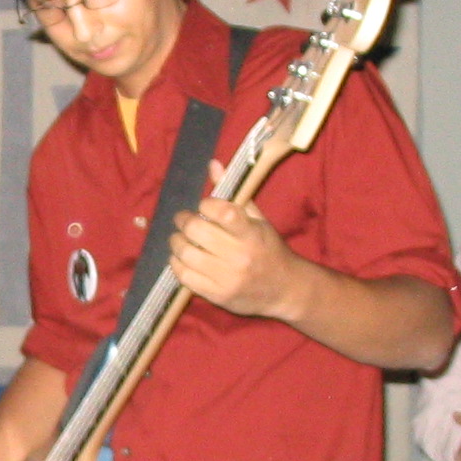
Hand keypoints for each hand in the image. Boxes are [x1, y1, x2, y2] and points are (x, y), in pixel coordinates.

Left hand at [170, 169, 302, 319]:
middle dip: (184, 221)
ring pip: (186, 254)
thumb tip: (212, 165)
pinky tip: (181, 258)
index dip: (207, 204)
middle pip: (197, 232)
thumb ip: (234, 194)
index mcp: (252, 234)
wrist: (284, 289)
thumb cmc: (268, 249)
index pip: (224, 213)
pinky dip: (176, 264)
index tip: (204, 205)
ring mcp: (227, 278)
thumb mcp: (258, 220)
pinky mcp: (217, 295)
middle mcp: (240, 257)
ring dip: (176, 242)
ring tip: (180, 238)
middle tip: (183, 219)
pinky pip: (184, 277)